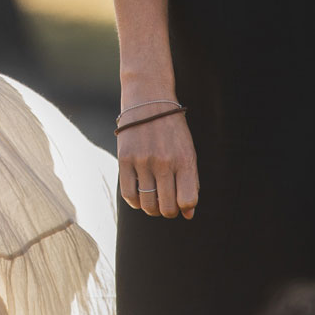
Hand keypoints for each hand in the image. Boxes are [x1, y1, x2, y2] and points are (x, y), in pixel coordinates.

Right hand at [118, 103, 197, 218]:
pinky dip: (135, 202)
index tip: (181, 201)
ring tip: (153, 201)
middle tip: (166, 204)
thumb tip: (188, 215)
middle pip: (167, 207)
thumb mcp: (188, 152)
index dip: (185, 207)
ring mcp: (143, 161)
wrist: (148, 100)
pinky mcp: (124, 159)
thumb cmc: (172, 130)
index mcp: (184, 160)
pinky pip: (129, 194)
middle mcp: (164, 162)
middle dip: (168, 211)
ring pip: (148, 204)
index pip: (187, 200)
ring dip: (152, 209)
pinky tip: (140, 196)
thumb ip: (190, 183)